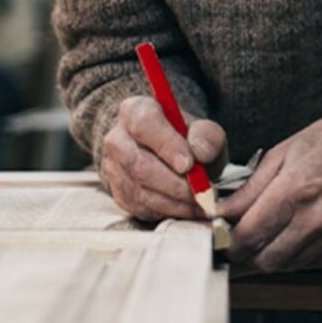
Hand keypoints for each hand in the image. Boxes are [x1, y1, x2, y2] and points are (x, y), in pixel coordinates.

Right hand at [99, 95, 225, 221]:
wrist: (169, 154)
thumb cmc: (186, 139)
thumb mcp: (204, 131)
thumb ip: (208, 136)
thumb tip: (201, 152)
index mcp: (134, 111)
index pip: (144, 125)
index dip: (166, 146)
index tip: (189, 164)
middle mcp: (117, 139)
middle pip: (139, 164)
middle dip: (175, 184)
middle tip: (203, 192)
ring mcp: (114, 168)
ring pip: (140, 191)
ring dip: (175, 202)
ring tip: (201, 203)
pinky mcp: (119, 194)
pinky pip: (141, 208)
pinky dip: (168, 212)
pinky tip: (188, 208)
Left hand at [220, 98, 321, 272]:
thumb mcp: (283, 152)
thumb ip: (250, 188)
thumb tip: (223, 211)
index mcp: (297, 190)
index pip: (250, 235)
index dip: (229, 240)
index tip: (222, 234)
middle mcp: (318, 218)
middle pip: (266, 259)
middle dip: (246, 253)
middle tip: (240, 239)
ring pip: (287, 266)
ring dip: (271, 255)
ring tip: (268, 233)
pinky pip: (311, 264)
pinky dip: (296, 255)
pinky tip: (295, 233)